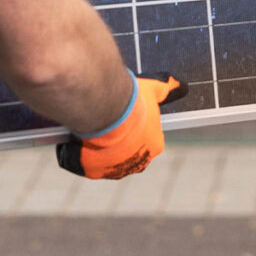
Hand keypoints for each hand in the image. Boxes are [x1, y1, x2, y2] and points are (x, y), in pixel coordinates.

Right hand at [56, 73, 185, 178]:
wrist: (107, 110)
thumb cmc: (131, 102)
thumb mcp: (152, 90)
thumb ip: (166, 89)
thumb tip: (181, 84)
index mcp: (154, 146)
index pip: (143, 140)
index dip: (130, 129)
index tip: (120, 118)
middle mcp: (137, 163)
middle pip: (123, 154)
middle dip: (112, 142)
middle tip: (101, 123)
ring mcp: (114, 170)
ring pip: (101, 160)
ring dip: (93, 148)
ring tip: (86, 129)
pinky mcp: (91, 170)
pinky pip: (80, 161)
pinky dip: (75, 151)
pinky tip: (74, 136)